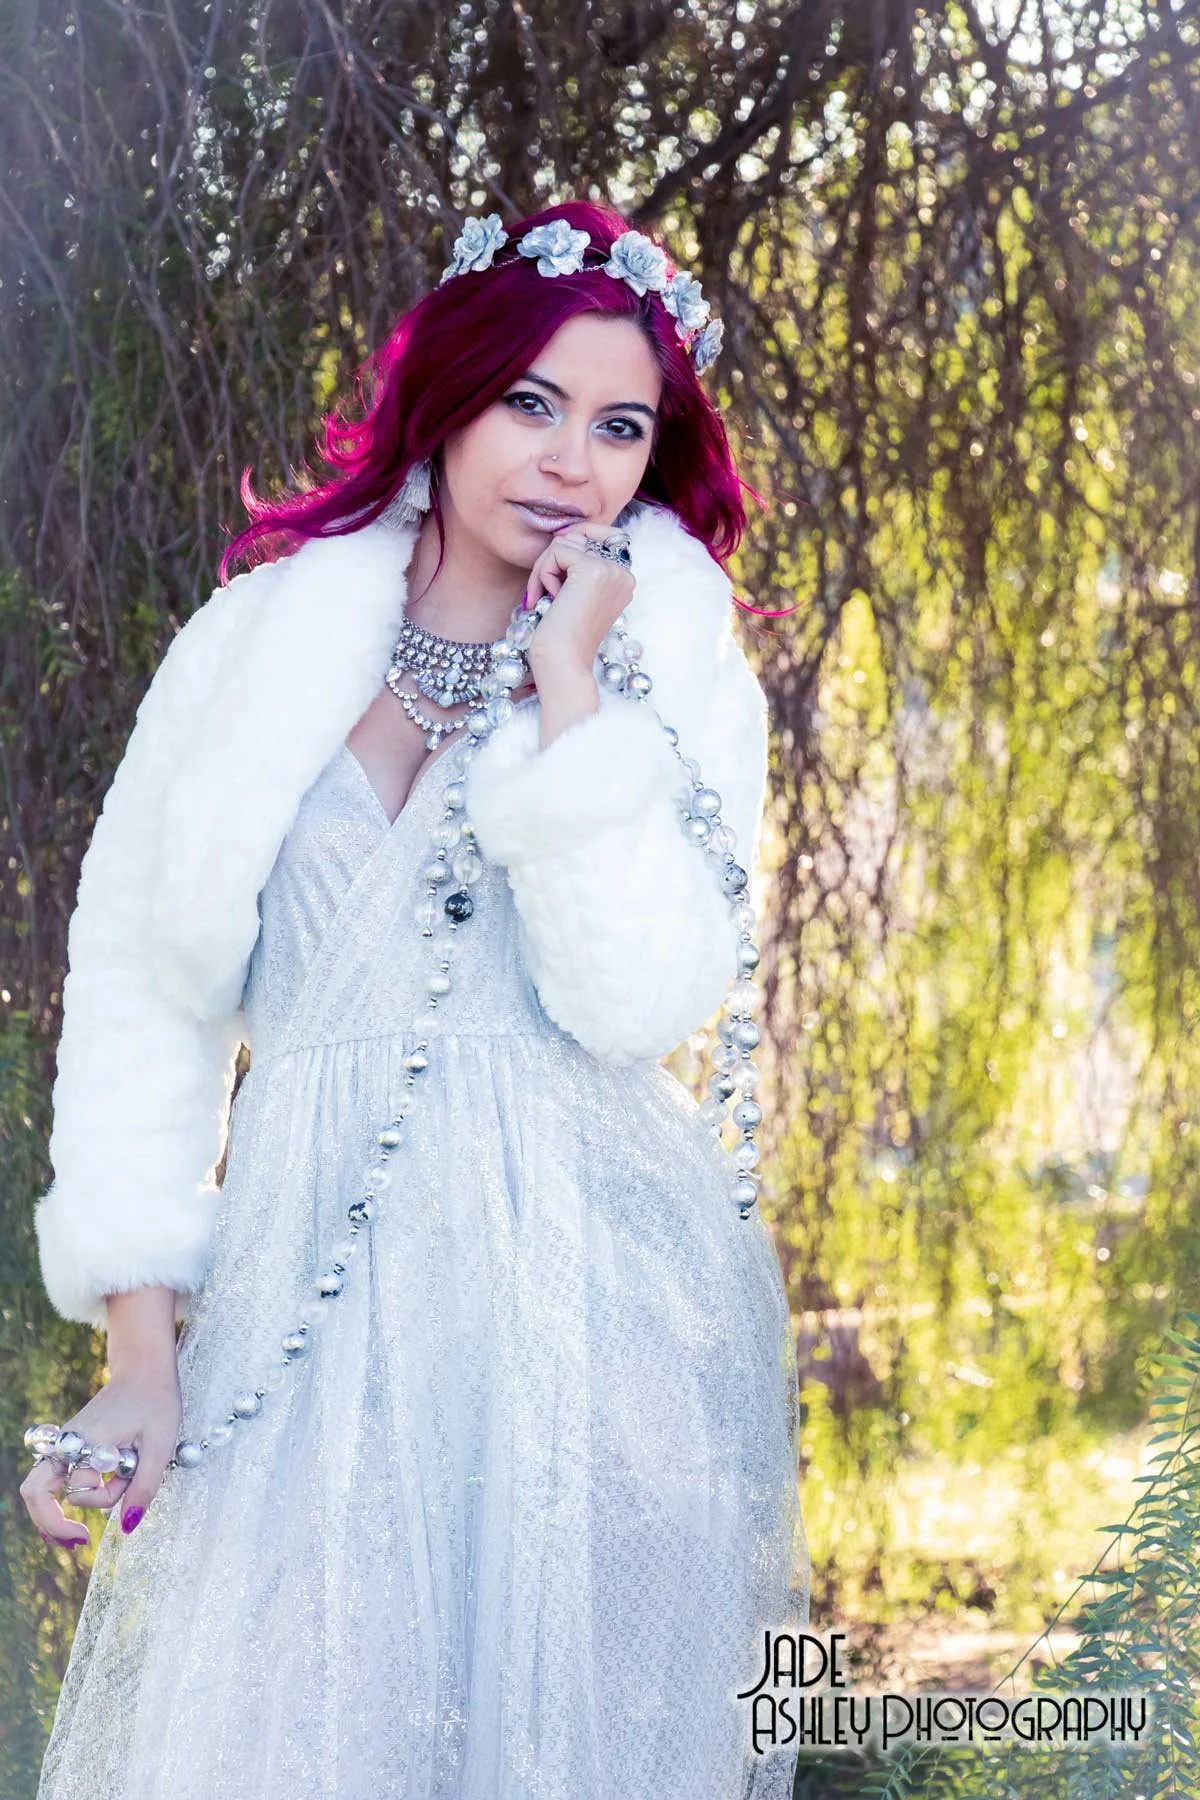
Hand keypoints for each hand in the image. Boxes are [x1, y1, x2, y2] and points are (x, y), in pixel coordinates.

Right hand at [19, 1365, 182, 1551]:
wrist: (144, 1368)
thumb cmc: (156, 1401)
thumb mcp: (160, 1445)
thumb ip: (144, 1486)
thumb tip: (128, 1526)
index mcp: (87, 1440)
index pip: (84, 1489)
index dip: (108, 1498)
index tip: (127, 1507)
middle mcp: (68, 1443)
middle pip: (34, 1491)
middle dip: (51, 1523)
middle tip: (78, 1542)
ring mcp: (67, 1443)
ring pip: (41, 1485)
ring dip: (68, 1503)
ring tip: (84, 1529)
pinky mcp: (72, 1443)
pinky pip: (56, 1475)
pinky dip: (66, 1494)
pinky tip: (83, 1508)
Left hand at [522, 520, 634, 684]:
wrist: (564, 664)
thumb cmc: (563, 638)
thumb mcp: (576, 596)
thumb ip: (578, 566)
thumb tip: (563, 534)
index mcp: (624, 579)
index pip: (599, 536)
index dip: (571, 545)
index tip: (553, 573)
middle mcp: (623, 572)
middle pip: (579, 537)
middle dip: (552, 560)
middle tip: (541, 590)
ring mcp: (611, 569)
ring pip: (566, 541)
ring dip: (545, 567)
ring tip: (546, 597)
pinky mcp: (592, 569)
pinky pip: (557, 550)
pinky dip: (542, 572)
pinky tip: (547, 597)